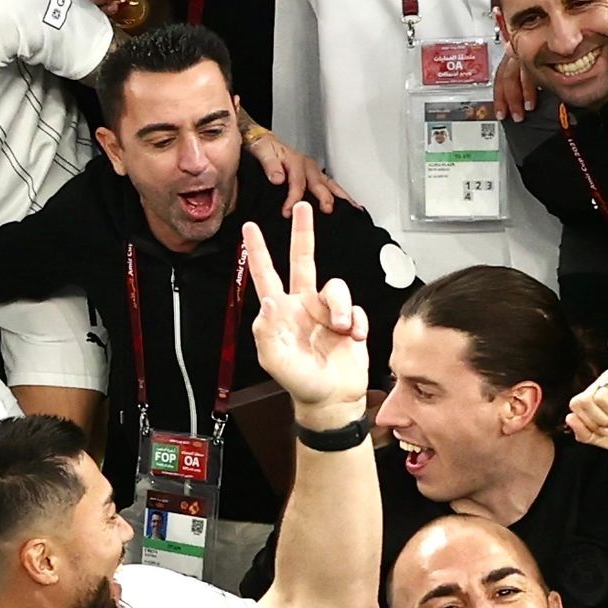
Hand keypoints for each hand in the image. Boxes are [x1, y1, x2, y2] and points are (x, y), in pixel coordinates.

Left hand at [238, 198, 366, 421]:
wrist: (331, 399)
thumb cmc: (298, 381)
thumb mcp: (274, 359)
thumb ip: (267, 330)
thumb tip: (268, 299)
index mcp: (281, 312)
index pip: (266, 275)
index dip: (258, 252)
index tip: (249, 228)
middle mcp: (303, 305)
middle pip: (303, 261)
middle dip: (303, 234)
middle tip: (304, 208)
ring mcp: (328, 312)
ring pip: (337, 288)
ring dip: (342, 308)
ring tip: (342, 330)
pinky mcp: (351, 322)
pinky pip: (357, 310)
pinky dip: (358, 323)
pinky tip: (354, 339)